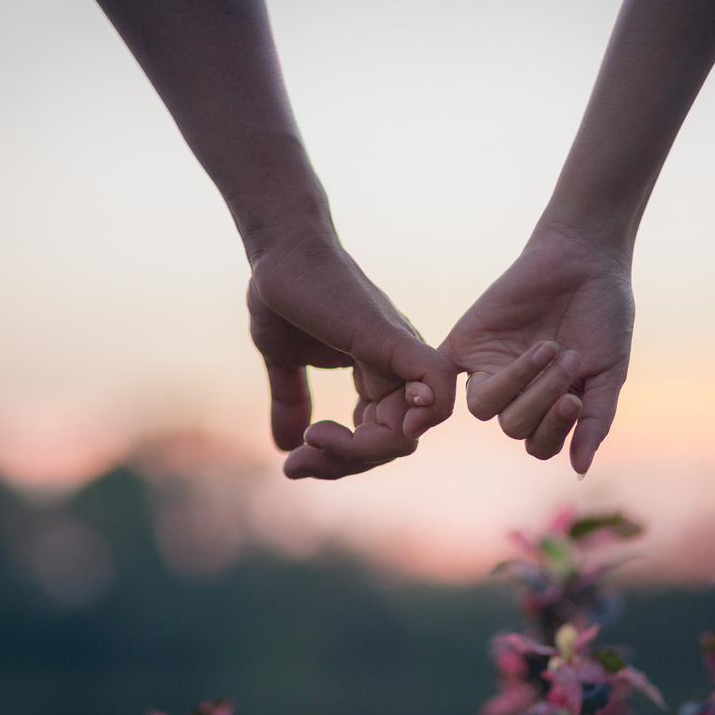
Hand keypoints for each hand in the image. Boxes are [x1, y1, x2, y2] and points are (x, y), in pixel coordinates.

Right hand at [248, 234, 455, 478]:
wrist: (279, 250)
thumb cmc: (283, 295)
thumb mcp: (285, 361)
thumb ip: (292, 401)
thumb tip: (285, 447)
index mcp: (377, 376)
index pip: (380, 439)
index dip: (341, 461)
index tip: (295, 463)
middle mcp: (397, 370)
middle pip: (396, 444)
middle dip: (346, 463)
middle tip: (299, 463)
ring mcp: (399, 355)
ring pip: (410, 430)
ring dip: (359, 451)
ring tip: (312, 439)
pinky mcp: (394, 338)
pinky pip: (436, 382)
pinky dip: (422, 412)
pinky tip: (367, 427)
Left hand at [440, 228, 634, 474]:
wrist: (583, 258)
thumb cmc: (604, 314)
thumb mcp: (609, 369)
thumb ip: (596, 419)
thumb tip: (578, 470)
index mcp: (550, 405)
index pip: (539, 444)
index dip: (553, 430)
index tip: (575, 400)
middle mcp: (517, 394)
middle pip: (513, 426)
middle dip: (542, 399)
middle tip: (568, 359)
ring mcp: (488, 369)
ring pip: (482, 408)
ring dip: (517, 383)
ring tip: (546, 348)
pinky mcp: (465, 343)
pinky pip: (441, 374)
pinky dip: (434, 389)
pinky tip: (446, 394)